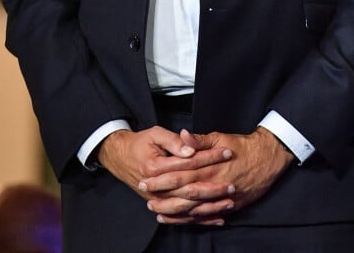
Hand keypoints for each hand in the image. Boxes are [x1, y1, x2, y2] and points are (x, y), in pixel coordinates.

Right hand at [98, 126, 232, 220]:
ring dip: (210, 206)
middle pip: (190, 189)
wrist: (121, 157)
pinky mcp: (162, 206)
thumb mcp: (155, 134)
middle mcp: (157, 187)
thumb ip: (173, 141)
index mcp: (156, 166)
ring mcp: (159, 199)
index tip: (227, 152)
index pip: (188, 163)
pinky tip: (217, 219)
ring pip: (188, 207)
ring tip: (229, 201)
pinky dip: (200, 219)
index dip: (209, 157)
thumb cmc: (140, 143)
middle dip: (213, 187)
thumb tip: (189, 149)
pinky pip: (183, 217)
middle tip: (233, 184)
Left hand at [139, 127, 294, 224]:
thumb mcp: (220, 137)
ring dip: (174, 212)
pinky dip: (191, 220)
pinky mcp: (229, 206)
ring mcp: (222, 197)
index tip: (147, 177)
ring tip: (157, 212)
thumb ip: (200, 140)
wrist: (268, 159)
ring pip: (194, 209)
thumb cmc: (242, 146)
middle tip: (146, 198)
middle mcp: (215, 183)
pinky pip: (207, 216)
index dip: (162, 177)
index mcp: (210, 165)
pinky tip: (178, 220)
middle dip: (164, 196)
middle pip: (184, 193)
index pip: (181, 172)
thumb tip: (182, 135)